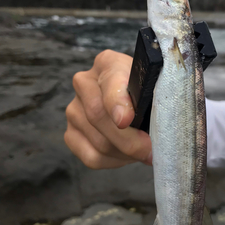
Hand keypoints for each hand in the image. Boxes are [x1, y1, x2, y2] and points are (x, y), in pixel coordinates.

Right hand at [64, 50, 151, 168]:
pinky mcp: (71, 134)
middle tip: (150, 151)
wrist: (138, 103)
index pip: (110, 82)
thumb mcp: (154, 88)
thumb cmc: (147, 94)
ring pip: (98, 141)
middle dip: (129, 140)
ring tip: (142, 150)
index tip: (126, 119)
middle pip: (98, 116)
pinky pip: (91, 157)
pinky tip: (126, 154)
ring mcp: (74, 109)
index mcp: (108, 63)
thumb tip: (146, 127)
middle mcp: (84, 82)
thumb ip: (151, 98)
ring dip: (125, 153)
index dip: (117, 102)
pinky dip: (113, 161)